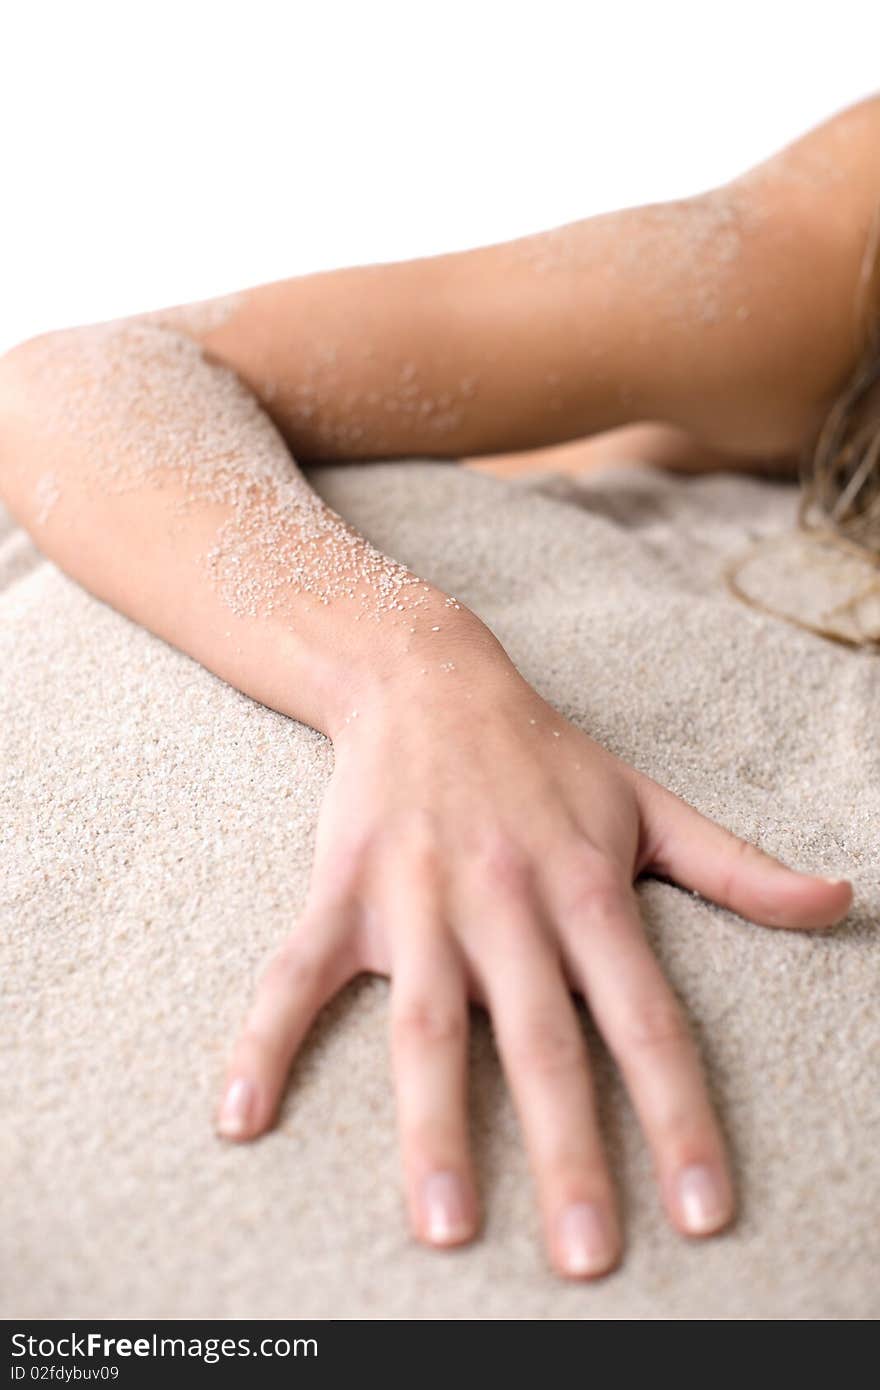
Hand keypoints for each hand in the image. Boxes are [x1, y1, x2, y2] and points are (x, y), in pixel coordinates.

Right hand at [215, 635, 850, 1278]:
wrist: (427, 677)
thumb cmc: (545, 755)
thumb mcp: (649, 803)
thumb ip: (737, 865)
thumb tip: (839, 900)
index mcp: (585, 889)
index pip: (648, 1019)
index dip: (680, 1116)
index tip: (701, 1211)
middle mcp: (505, 902)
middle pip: (541, 1041)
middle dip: (567, 1152)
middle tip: (585, 1258)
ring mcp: (418, 899)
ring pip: (427, 1025)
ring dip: (432, 1127)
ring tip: (442, 1227)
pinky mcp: (343, 892)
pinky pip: (295, 974)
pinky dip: (263, 1041)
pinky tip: (238, 1117)